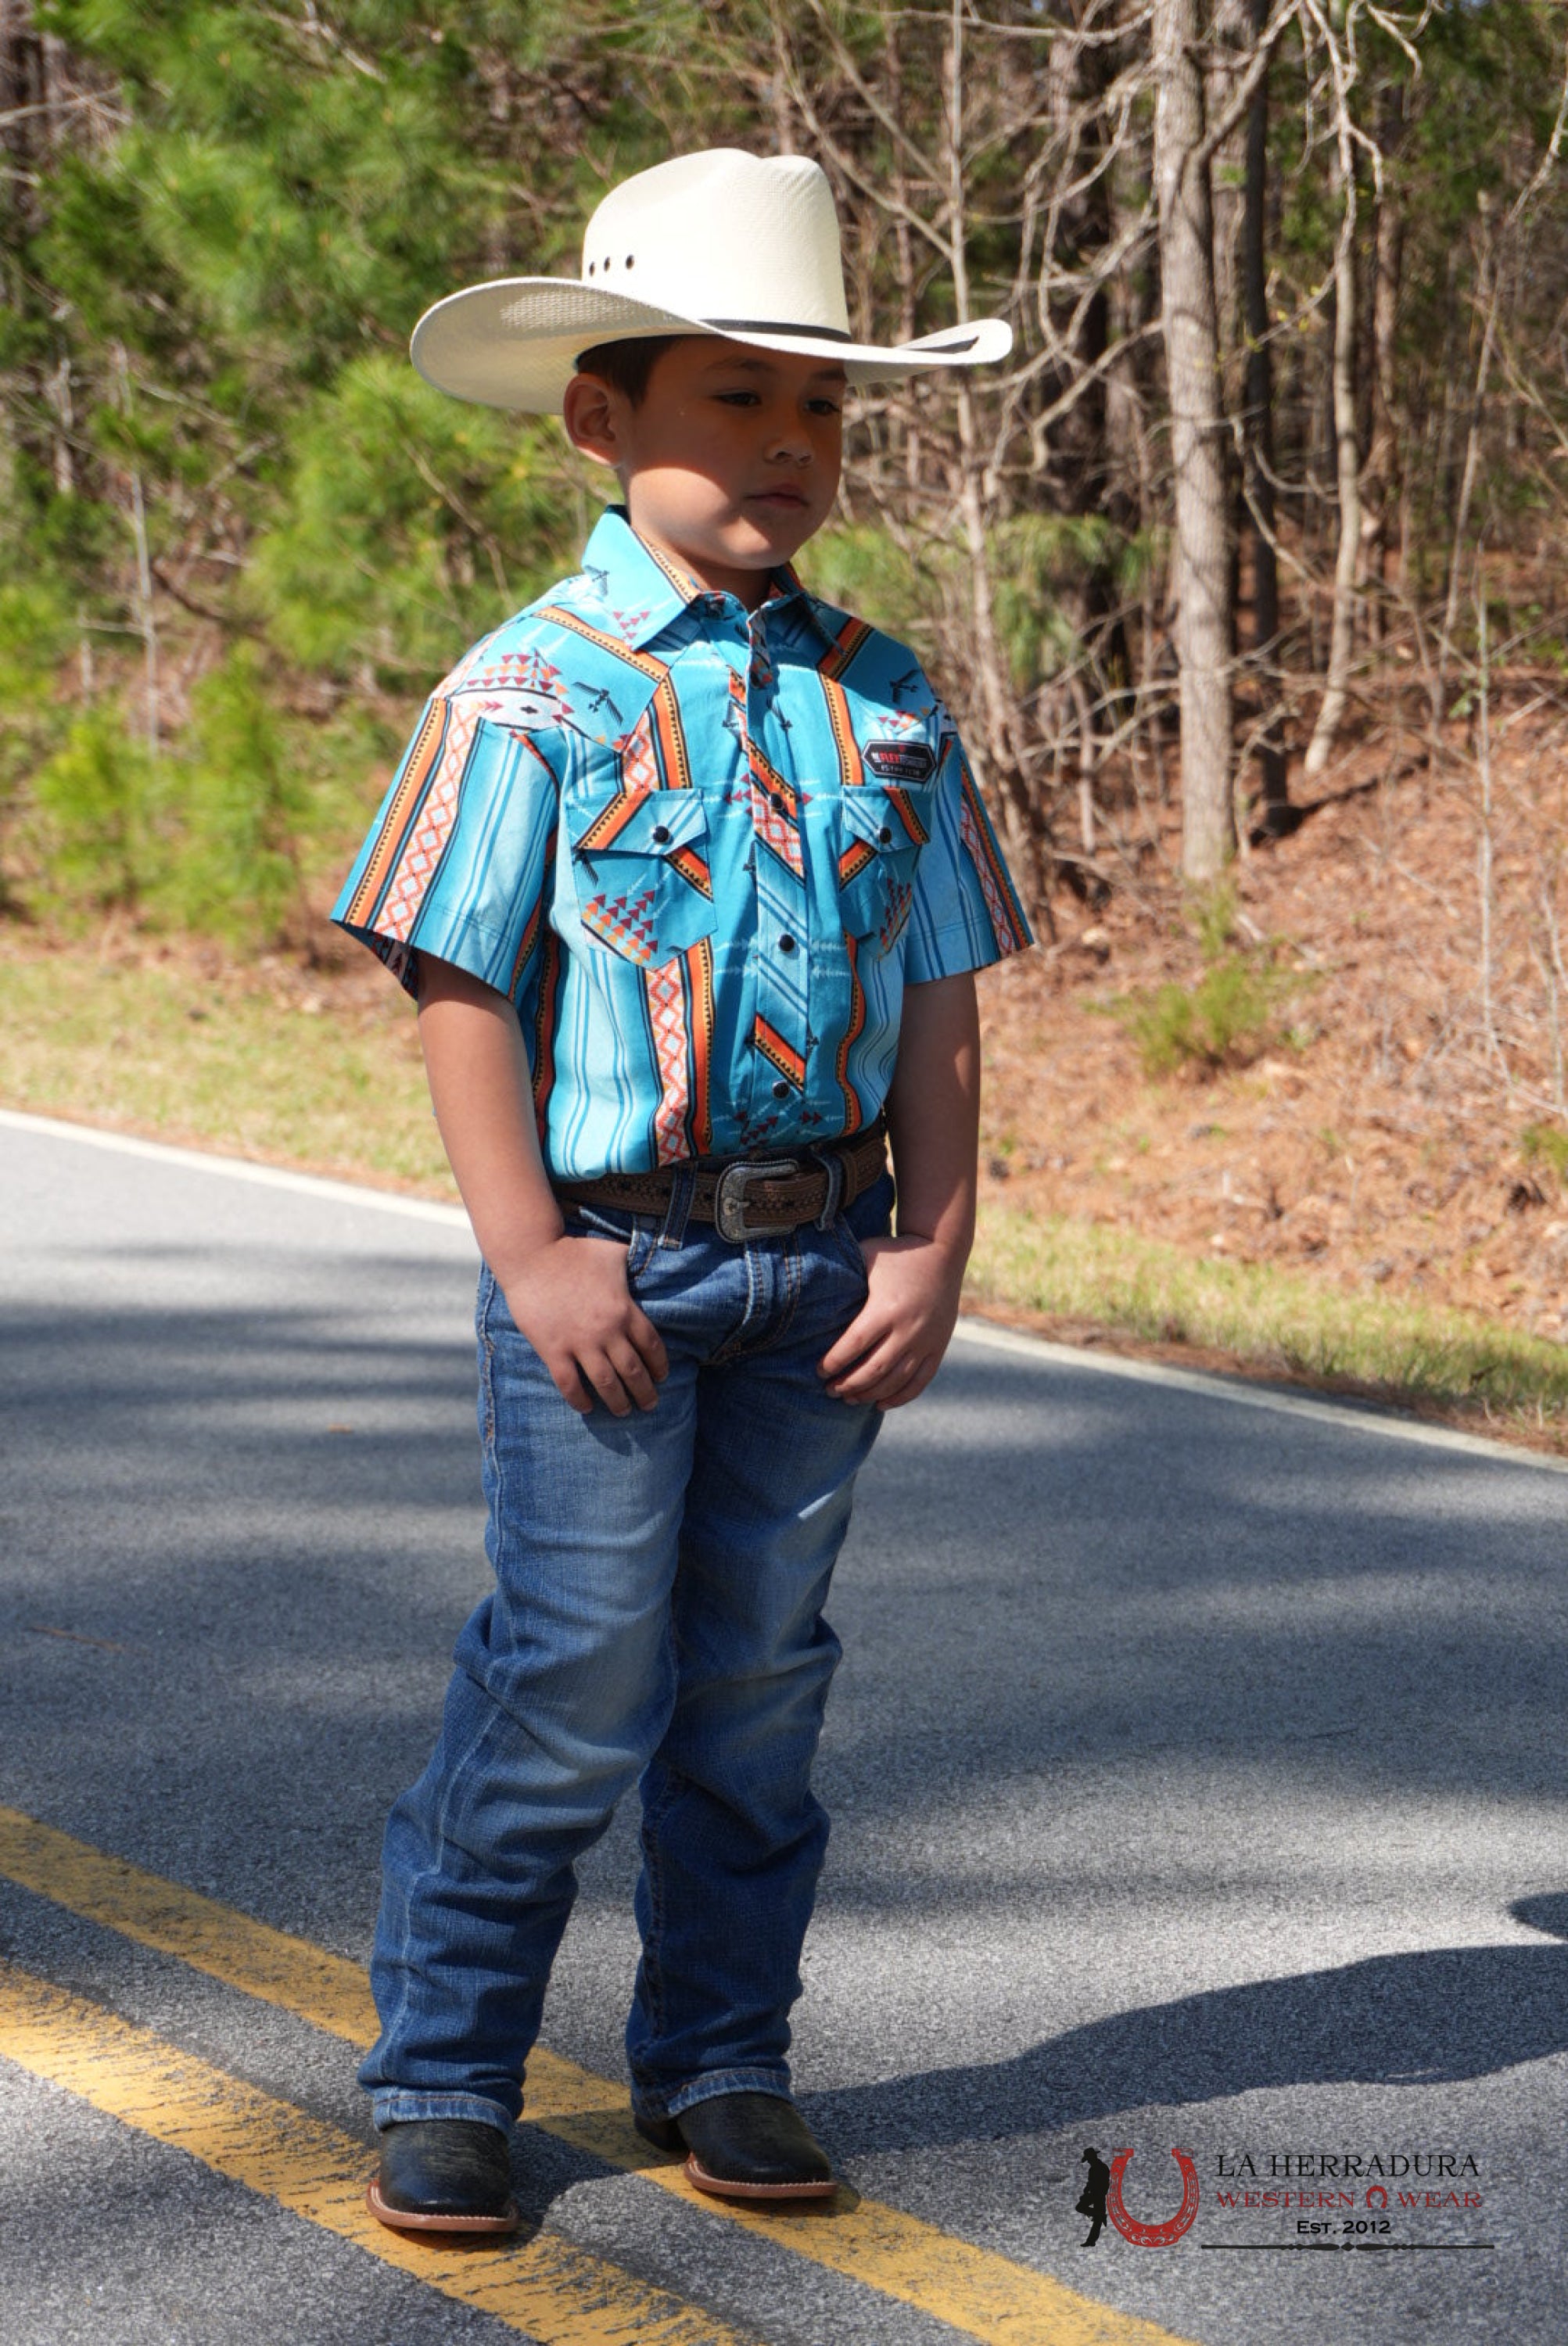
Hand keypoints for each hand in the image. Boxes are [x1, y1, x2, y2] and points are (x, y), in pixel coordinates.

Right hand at [499, 1232, 667, 1417]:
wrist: (533, 1256)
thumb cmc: (574, 1251)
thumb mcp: (614, 1253)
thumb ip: (632, 1266)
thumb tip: (649, 1264)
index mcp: (625, 1310)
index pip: (651, 1346)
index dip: (659, 1366)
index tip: (662, 1378)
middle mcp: (607, 1331)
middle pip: (633, 1371)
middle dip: (645, 1392)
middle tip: (650, 1405)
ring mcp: (580, 1343)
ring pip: (606, 1383)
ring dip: (618, 1402)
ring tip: (624, 1412)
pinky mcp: (553, 1350)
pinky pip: (570, 1384)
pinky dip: (580, 1400)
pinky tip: (587, 1408)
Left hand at [817, 1233, 965, 1408]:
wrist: (941, 1250)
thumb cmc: (894, 1254)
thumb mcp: (866, 1258)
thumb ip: (843, 1277)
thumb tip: (807, 1294)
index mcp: (886, 1308)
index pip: (854, 1345)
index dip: (834, 1362)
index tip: (819, 1371)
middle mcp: (908, 1328)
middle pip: (874, 1369)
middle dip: (848, 1384)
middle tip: (830, 1390)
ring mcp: (926, 1340)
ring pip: (896, 1380)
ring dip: (870, 1394)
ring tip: (849, 1398)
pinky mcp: (939, 1346)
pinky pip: (920, 1382)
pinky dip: (900, 1398)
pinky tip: (880, 1404)